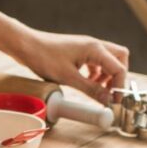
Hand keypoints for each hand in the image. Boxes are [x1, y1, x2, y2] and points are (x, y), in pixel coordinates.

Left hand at [12, 29, 129, 104]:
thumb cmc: (44, 58)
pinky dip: (96, 72)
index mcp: (95, 49)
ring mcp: (87, 46)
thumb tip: (107, 100)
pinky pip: (96, 61)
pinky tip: (87, 82)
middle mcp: (94, 45)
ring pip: (108, 60)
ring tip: (97, 90)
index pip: (119, 68)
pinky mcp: (79, 50)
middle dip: (118, 77)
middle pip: (120, 59)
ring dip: (107, 75)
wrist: (26, 45)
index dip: (120, 87)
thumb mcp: (69, 78)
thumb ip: (91, 89)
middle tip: (110, 93)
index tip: (115, 102)